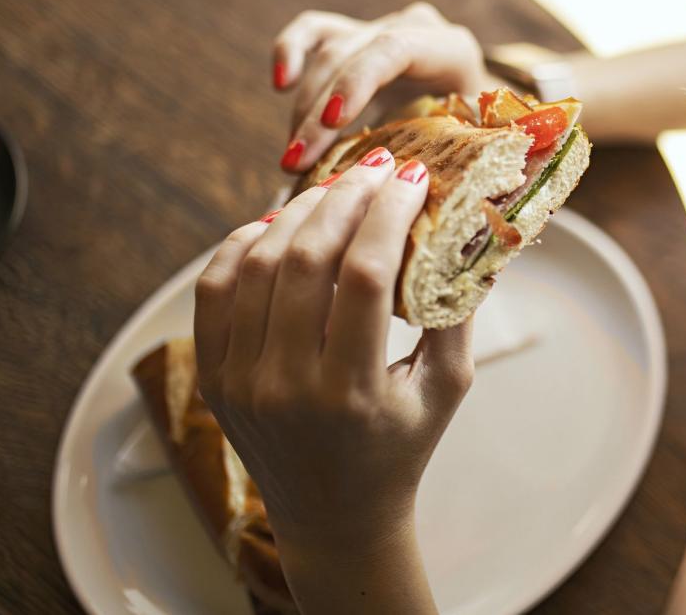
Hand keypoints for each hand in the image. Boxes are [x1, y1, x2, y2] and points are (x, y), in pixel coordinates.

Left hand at [194, 149, 471, 612]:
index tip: (412, 177)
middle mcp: (285, 386)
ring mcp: (239, 380)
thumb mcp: (447, 387)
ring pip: (255, 264)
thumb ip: (457, 310)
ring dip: (297, 213)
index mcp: (350, 392)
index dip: (389, 214)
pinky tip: (280, 223)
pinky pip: (215, 288)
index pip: (364, 276)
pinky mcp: (215, 376)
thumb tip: (470, 230)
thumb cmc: (401, 449)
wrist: (334, 517)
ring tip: (335, 190)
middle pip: (305, 258)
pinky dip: (244, 243)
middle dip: (345, 198)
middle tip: (376, 167)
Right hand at [271, 3, 487, 172]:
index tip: (333, 123)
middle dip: (319, 114)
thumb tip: (425, 178)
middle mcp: (414, 28)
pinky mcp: (353, 35)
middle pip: (352, 57)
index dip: (358, 81)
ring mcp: (381, 28)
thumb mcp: (482, 138)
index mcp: (451, 48)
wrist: (479, 110)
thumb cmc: (483, 133)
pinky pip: (313, 32)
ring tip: (291, 159)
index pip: (394, 50)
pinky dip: (290, 51)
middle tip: (296, 164)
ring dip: (302, 108)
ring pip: (328, 53)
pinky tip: (279, 85)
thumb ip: (462, 147)